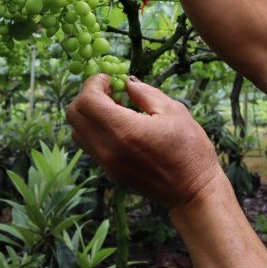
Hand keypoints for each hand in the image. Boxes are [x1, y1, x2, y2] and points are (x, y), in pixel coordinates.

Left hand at [66, 74, 222, 210]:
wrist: (192, 190)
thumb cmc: (189, 148)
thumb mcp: (173, 111)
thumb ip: (145, 93)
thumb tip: (127, 82)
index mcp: (125, 130)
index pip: (87, 101)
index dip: (93, 83)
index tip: (110, 77)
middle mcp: (108, 148)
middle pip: (74, 116)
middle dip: (87, 96)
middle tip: (111, 90)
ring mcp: (107, 163)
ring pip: (77, 132)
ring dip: (89, 114)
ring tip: (116, 108)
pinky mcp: (110, 172)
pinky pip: (89, 145)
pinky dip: (96, 129)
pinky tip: (120, 125)